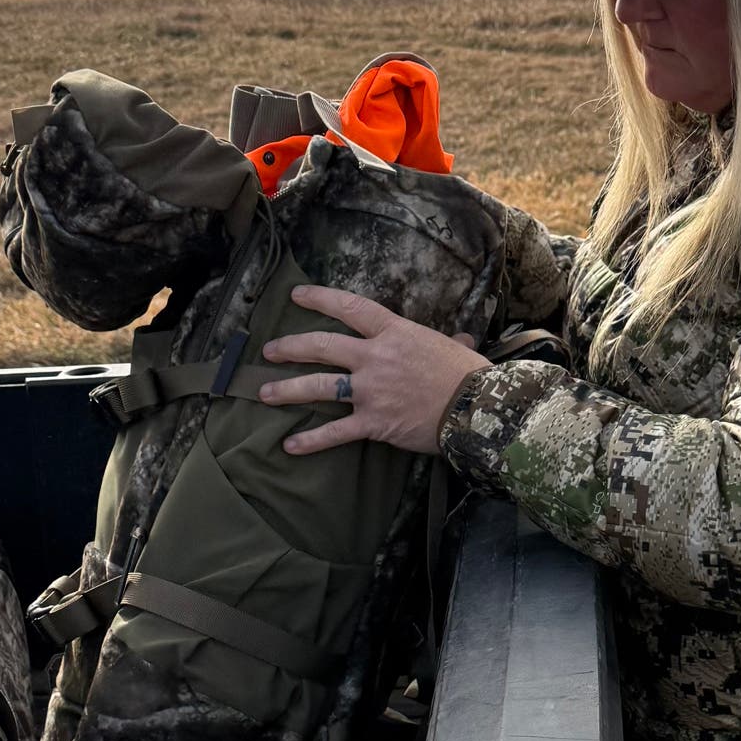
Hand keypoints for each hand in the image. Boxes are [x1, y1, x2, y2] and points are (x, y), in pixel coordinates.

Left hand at [258, 285, 490, 455]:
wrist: (477, 408)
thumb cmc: (469, 375)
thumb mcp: (454, 348)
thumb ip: (449, 342)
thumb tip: (462, 341)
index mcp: (394, 333)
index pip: (350, 308)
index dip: (319, 299)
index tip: (296, 295)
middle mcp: (374, 358)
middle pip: (322, 346)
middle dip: (291, 347)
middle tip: (269, 350)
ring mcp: (370, 390)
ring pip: (319, 386)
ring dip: (288, 390)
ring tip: (264, 393)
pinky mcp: (373, 422)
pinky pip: (335, 432)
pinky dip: (311, 440)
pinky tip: (290, 445)